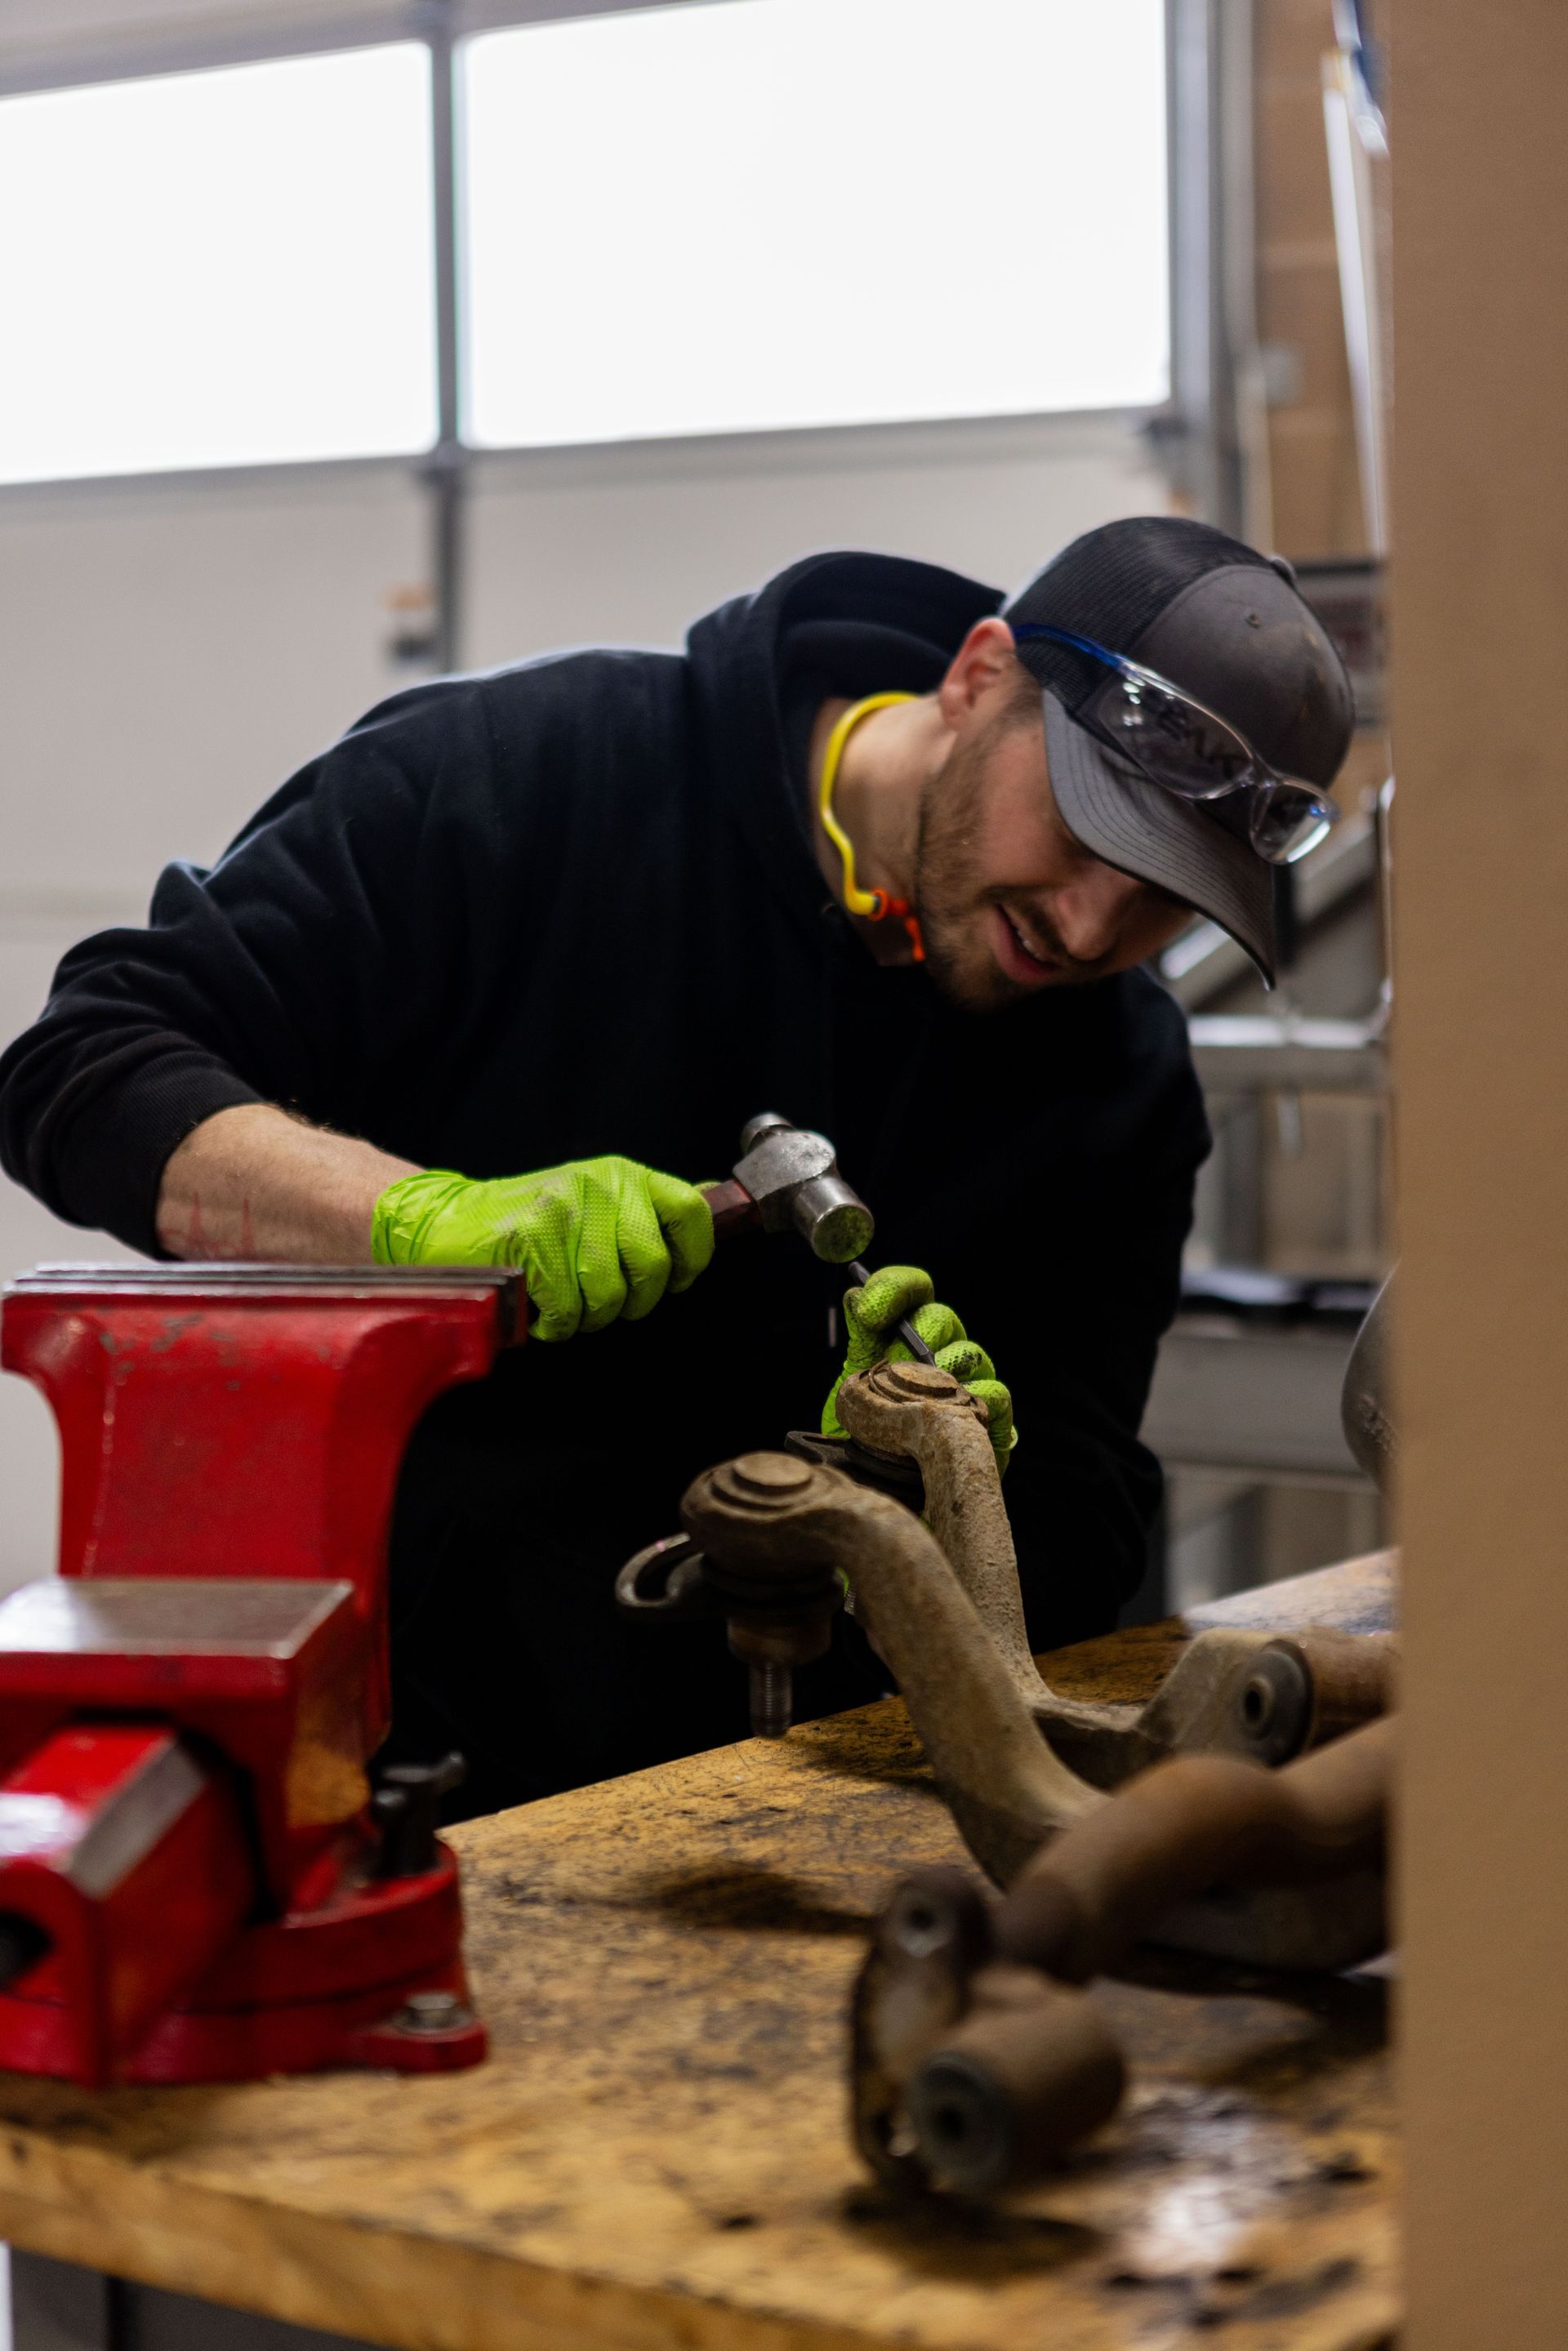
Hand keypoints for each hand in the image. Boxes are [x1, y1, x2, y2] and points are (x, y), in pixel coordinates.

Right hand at [372, 1156, 713, 1341]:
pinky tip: (537, 1309)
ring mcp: (564, 1208)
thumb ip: (647, 1210)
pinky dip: (553, 1325)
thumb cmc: (528, 1222)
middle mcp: (599, 1184)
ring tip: (565, 1305)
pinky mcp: (530, 1236)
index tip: (676, 1282)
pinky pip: (567, 1307)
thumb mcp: (596, 1201)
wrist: (446, 1223)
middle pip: (652, 1265)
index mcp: (623, 1175)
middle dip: (633, 1302)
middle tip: (604, 1305)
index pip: (690, 1212)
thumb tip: (712, 1208)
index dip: (693, 1257)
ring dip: (587, 1317)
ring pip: (608, 1294)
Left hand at [822, 1263, 1015, 1470]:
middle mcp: (945, 1352)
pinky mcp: (993, 1421)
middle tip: (894, 1358)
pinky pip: (996, 1396)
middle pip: (941, 1318)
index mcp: (910, 1334)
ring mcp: (972, 1384)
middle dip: (914, 1331)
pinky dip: (977, 1401)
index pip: (913, 1291)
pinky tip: (952, 1417)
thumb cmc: (873, 1439)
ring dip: (942, 1368)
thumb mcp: (856, 1388)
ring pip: (970, 1353)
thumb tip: (854, 1295)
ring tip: (918, 1394)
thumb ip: (862, 1340)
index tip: (869, 1311)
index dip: (894, 1289)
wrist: (887, 1495)